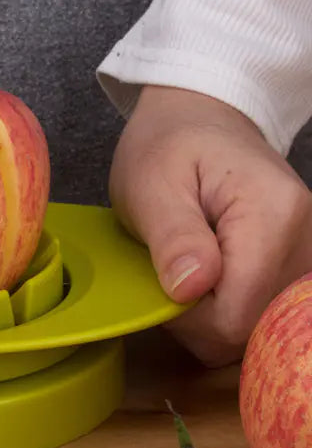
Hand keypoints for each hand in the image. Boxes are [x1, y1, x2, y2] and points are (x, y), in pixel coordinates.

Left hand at [109, 85, 311, 366]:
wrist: (200, 119)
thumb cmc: (168, 146)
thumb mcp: (151, 183)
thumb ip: (173, 237)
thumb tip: (190, 288)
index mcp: (272, 216)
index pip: (235, 316)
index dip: (188, 319)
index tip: (158, 286)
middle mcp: (305, 240)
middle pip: (251, 328)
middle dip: (198, 319)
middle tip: (167, 273)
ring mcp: (306, 254)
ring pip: (257, 327)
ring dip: (211, 314)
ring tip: (187, 266)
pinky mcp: (296, 264)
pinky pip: (261, 312)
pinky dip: (227, 306)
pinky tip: (208, 274)